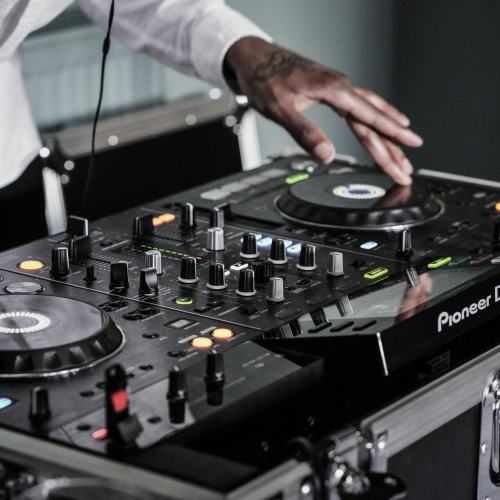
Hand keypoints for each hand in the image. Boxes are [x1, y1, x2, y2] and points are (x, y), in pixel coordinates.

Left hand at [224, 37, 422, 184]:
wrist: (253, 57)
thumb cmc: (264, 78)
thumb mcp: (280, 109)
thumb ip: (305, 132)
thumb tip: (326, 154)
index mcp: (333, 90)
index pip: (369, 119)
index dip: (391, 137)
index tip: (408, 150)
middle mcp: (340, 87)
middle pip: (374, 119)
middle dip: (393, 144)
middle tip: (407, 165)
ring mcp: (336, 87)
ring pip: (370, 111)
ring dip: (387, 129)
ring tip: (405, 144)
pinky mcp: (330, 89)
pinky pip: (359, 104)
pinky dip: (373, 115)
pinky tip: (379, 120)